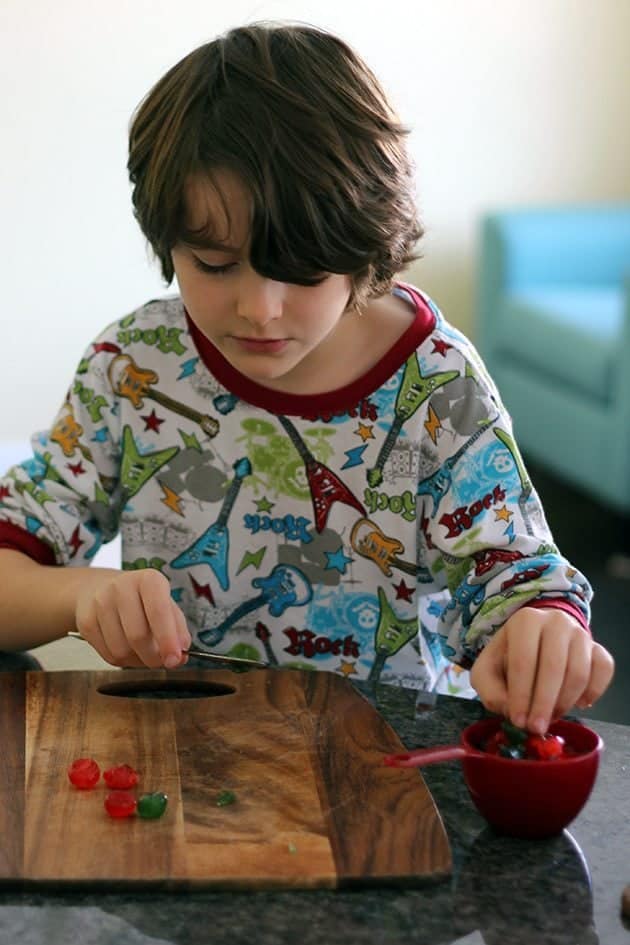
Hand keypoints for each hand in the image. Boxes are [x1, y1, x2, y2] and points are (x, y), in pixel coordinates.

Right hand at [75, 568, 191, 667]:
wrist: (100, 588)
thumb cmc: (141, 599)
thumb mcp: (166, 604)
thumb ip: (178, 630)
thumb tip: (180, 656)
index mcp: (148, 580)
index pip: (159, 612)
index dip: (168, 640)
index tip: (175, 660)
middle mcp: (121, 587)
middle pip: (138, 636)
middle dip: (153, 657)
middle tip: (161, 661)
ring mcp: (100, 603)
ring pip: (121, 650)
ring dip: (137, 660)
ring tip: (143, 652)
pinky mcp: (85, 621)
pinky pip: (107, 655)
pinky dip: (122, 661)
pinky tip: (127, 649)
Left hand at [470, 607, 614, 734]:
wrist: (537, 639)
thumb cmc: (510, 656)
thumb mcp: (487, 670)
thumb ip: (490, 690)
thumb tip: (511, 709)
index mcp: (525, 621)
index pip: (523, 660)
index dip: (520, 695)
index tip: (518, 720)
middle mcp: (556, 621)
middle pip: (553, 667)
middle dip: (543, 704)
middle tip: (535, 728)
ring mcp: (580, 634)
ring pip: (579, 673)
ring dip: (564, 702)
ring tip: (550, 717)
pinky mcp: (598, 648)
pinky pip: (603, 672)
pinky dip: (594, 692)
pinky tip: (579, 704)